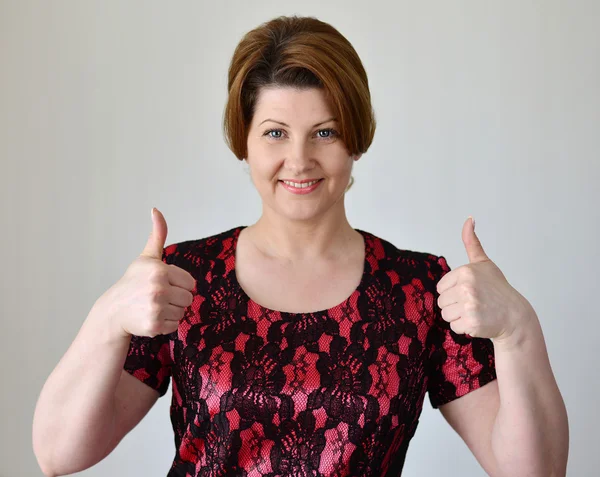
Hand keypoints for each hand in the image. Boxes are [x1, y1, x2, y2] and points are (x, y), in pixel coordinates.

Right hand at [101, 208, 195, 337]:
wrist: (113, 311)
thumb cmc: (133, 283)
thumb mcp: (146, 258)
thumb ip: (157, 235)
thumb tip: (156, 210)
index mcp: (159, 270)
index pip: (190, 283)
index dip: (179, 285)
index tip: (163, 284)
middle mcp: (158, 288)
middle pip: (189, 298)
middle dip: (177, 299)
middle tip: (158, 297)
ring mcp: (156, 308)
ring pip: (183, 312)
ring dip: (172, 311)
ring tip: (154, 306)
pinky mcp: (154, 325)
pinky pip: (174, 325)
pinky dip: (166, 324)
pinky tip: (151, 317)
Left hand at [436, 217, 533, 342]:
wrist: (514, 315)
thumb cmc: (497, 289)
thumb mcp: (483, 263)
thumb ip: (471, 242)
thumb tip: (469, 218)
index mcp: (465, 272)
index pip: (441, 288)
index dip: (453, 292)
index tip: (469, 291)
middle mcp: (466, 287)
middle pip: (441, 302)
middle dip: (455, 305)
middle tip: (474, 303)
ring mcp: (469, 305)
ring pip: (446, 315)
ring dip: (458, 317)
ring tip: (476, 311)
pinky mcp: (472, 322)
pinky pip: (454, 327)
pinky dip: (464, 328)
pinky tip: (479, 321)